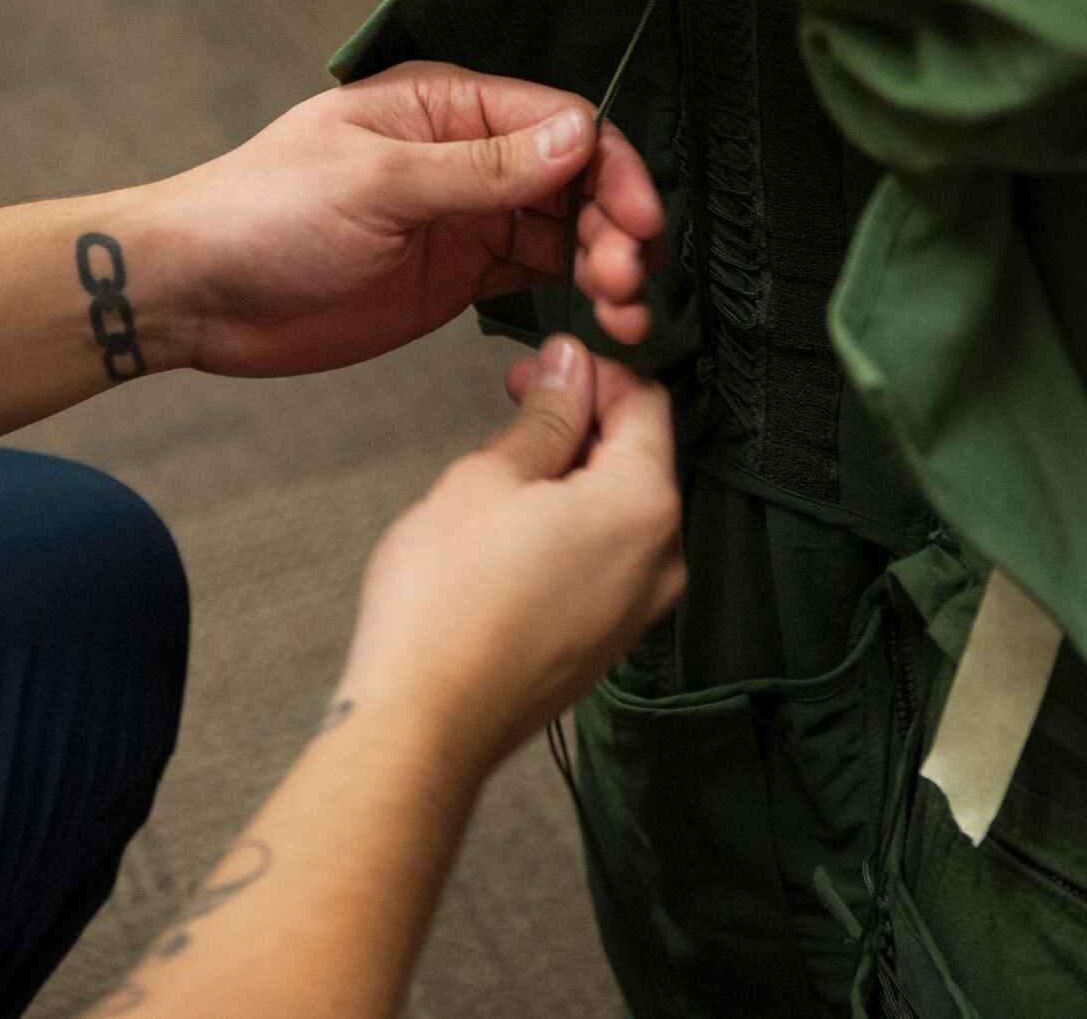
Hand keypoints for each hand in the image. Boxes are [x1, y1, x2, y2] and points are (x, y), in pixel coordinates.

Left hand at [152, 62, 665, 376]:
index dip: (610, 168)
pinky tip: (604, 327)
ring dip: (607, 267)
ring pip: (567, 231)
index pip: (560, 121)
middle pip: (577, 178)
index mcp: (445, 106)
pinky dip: (577, 299)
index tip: (640, 222)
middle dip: (616, 225)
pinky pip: (538, 277)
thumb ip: (480, 169)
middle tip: (625, 281)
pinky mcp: (459, 276)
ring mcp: (466, 218)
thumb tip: (578, 136)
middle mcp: (466, 156)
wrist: (195, 294)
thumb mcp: (374, 185)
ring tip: (628, 317)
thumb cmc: (260, 214)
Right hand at [338, 335, 685, 766]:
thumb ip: (546, 414)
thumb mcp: (490, 476)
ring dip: (566, 479)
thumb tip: (571, 365)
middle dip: (576, 426)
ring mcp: (639, 609)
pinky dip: (566, 533)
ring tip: (494, 486)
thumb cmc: (447, 602)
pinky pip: (602, 562)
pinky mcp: (608, 642)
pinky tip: (504, 541)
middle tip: (506, 417)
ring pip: (616, 511)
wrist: (424, 721)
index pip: (646, 402)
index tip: (535, 372)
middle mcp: (662, 559)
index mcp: (644, 506)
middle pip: (637, 457)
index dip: (590, 373)